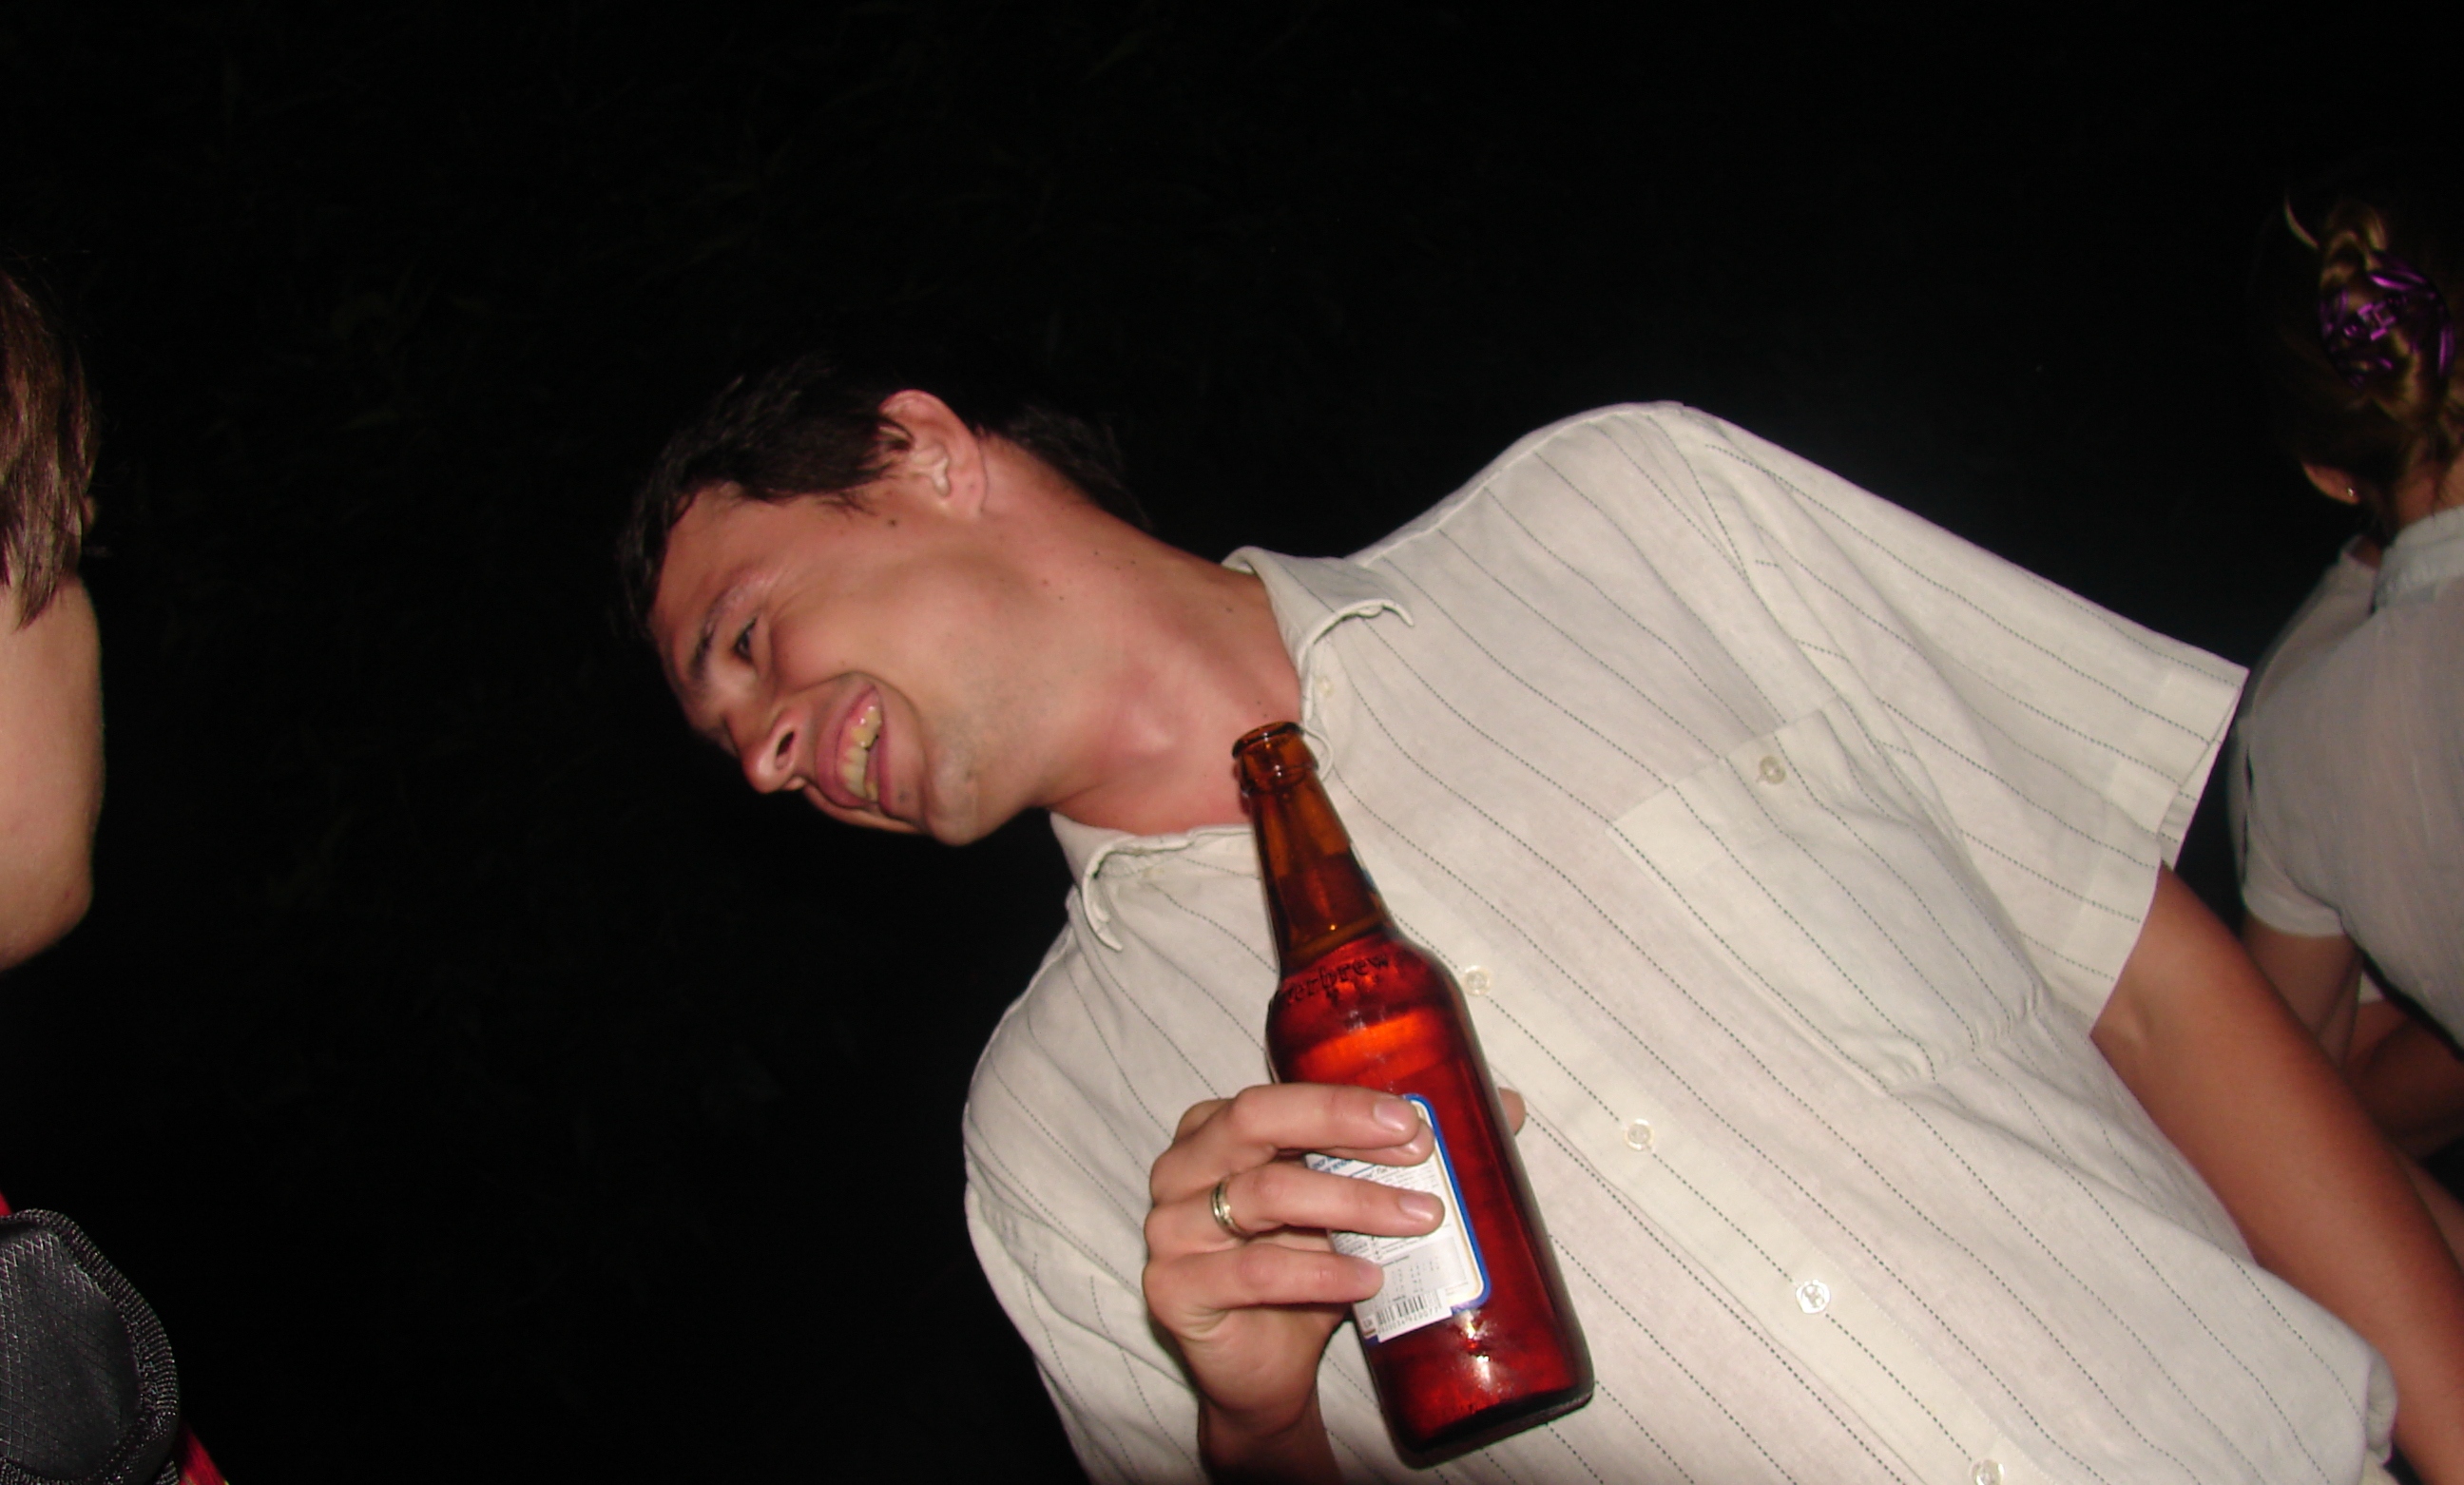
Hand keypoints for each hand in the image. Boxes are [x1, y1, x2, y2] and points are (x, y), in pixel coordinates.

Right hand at [1143, 1084, 1523, 1480]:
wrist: (1267, 1375)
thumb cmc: (1305, 1271)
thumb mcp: (1356, 1206)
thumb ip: (1407, 1157)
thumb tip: (1504, 1108)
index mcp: (1216, 1129)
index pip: (1278, 1094)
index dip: (1345, 1101)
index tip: (1415, 1119)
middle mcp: (1182, 1167)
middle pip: (1256, 1121)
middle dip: (1342, 1127)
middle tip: (1419, 1150)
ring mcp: (1169, 1228)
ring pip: (1263, 1193)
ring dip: (1352, 1202)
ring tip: (1421, 1219)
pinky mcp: (1173, 1289)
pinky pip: (1252, 1272)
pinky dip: (1319, 1271)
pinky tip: (1370, 1278)